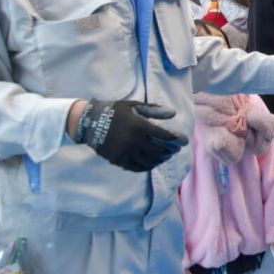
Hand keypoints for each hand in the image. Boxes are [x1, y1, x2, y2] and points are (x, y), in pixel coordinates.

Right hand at [74, 100, 188, 172]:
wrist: (89, 122)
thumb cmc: (114, 111)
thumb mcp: (134, 105)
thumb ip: (154, 110)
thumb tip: (173, 113)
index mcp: (139, 126)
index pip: (164, 136)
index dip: (177, 139)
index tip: (185, 141)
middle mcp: (134, 141)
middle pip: (159, 150)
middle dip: (171, 150)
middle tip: (176, 149)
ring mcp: (125, 152)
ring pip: (149, 160)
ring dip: (161, 159)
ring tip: (166, 156)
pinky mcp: (117, 160)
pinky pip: (136, 167)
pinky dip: (148, 166)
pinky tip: (153, 162)